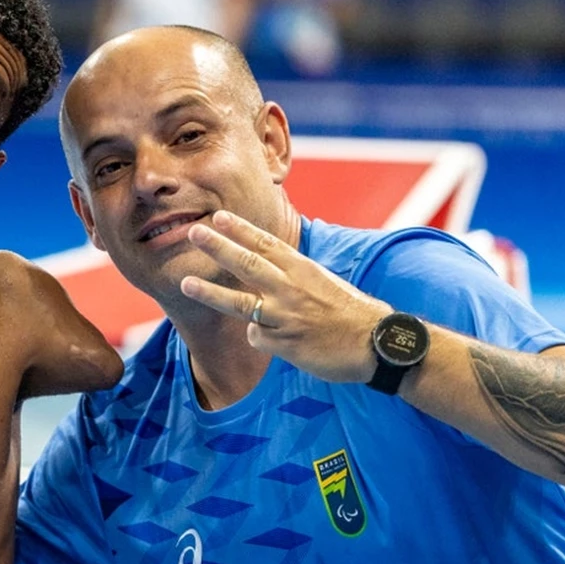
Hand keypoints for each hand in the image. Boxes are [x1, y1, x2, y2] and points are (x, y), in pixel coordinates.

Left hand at [179, 211, 391, 383]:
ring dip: (210, 292)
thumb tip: (270, 265)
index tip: (218, 217)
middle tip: (193, 233)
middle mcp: (291, 288)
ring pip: (240, 303)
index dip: (240, 230)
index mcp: (303, 269)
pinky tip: (276, 339)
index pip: (266, 243)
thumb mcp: (326, 282)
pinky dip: (259, 335)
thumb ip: (295, 274)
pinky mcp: (285, 343)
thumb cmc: (354, 313)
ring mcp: (286, 316)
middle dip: (217, 247)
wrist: (379, 346)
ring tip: (185, 283)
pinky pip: (258, 336)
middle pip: (246, 263)